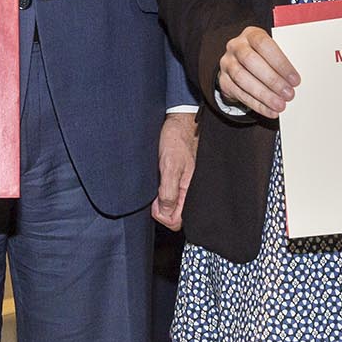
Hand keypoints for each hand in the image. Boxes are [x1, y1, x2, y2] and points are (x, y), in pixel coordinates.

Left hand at [153, 112, 197, 229]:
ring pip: (168, 204)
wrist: (179, 120)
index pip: (176, 221)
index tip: (154, 204)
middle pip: (172, 215)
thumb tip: (164, 213)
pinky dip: (158, 191)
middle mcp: (187, 190)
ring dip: (158, 199)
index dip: (162, 216)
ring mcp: (181, 184)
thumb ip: (168, 191)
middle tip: (152, 193)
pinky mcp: (176, 176)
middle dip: (159, 209)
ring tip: (154, 183)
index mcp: (189, 190)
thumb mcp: (170, 166)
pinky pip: (167, 193)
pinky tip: (155, 179)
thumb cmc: (177, 139)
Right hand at [218, 27, 298, 118]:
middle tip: (288, 94)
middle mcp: (236, 46)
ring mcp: (227, 63)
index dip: (280, 62)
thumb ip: (282, 60)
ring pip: (242, 78)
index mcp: (251, 34)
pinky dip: (256, 104)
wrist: (239, 62)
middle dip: (272, 80)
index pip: (264, 44)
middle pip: (251, 61)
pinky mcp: (224, 81)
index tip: (295, 79)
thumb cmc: (263, 56)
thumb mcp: (272, 51)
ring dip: (264, 95)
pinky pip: (239, 94)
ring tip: (280, 105)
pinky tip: (270, 110)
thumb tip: (295, 79)